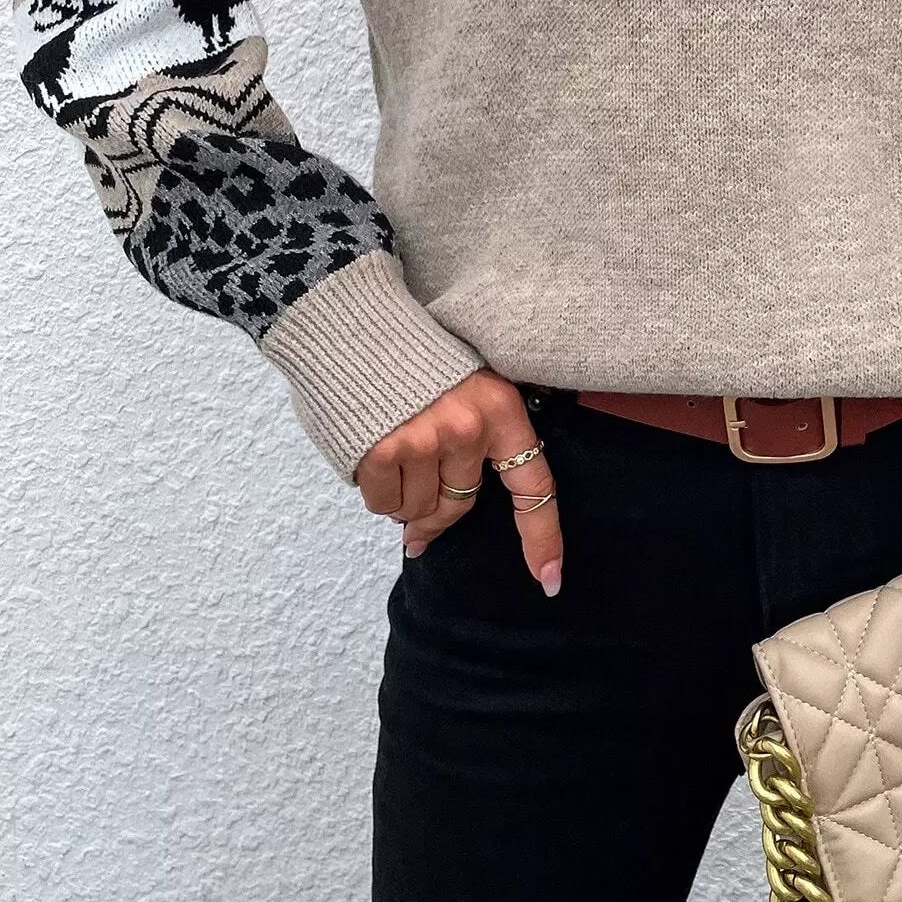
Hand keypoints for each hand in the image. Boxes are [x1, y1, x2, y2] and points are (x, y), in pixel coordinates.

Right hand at [352, 369, 562, 595]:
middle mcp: (467, 430)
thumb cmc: (413, 354)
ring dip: (402, 493)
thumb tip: (445, 514)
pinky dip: (374, 488)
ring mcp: (422, 442)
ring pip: (416, 508)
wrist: (353, 321)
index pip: (534, 486)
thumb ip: (478, 438)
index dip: (542, 537)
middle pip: (458, 504)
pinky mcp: (379, 451)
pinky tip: (369, 450)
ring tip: (392, 446)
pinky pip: (381, 502)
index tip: (549, 581)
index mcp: (500, 410)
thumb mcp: (469, 380)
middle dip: (437, 506)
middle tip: (418, 474)